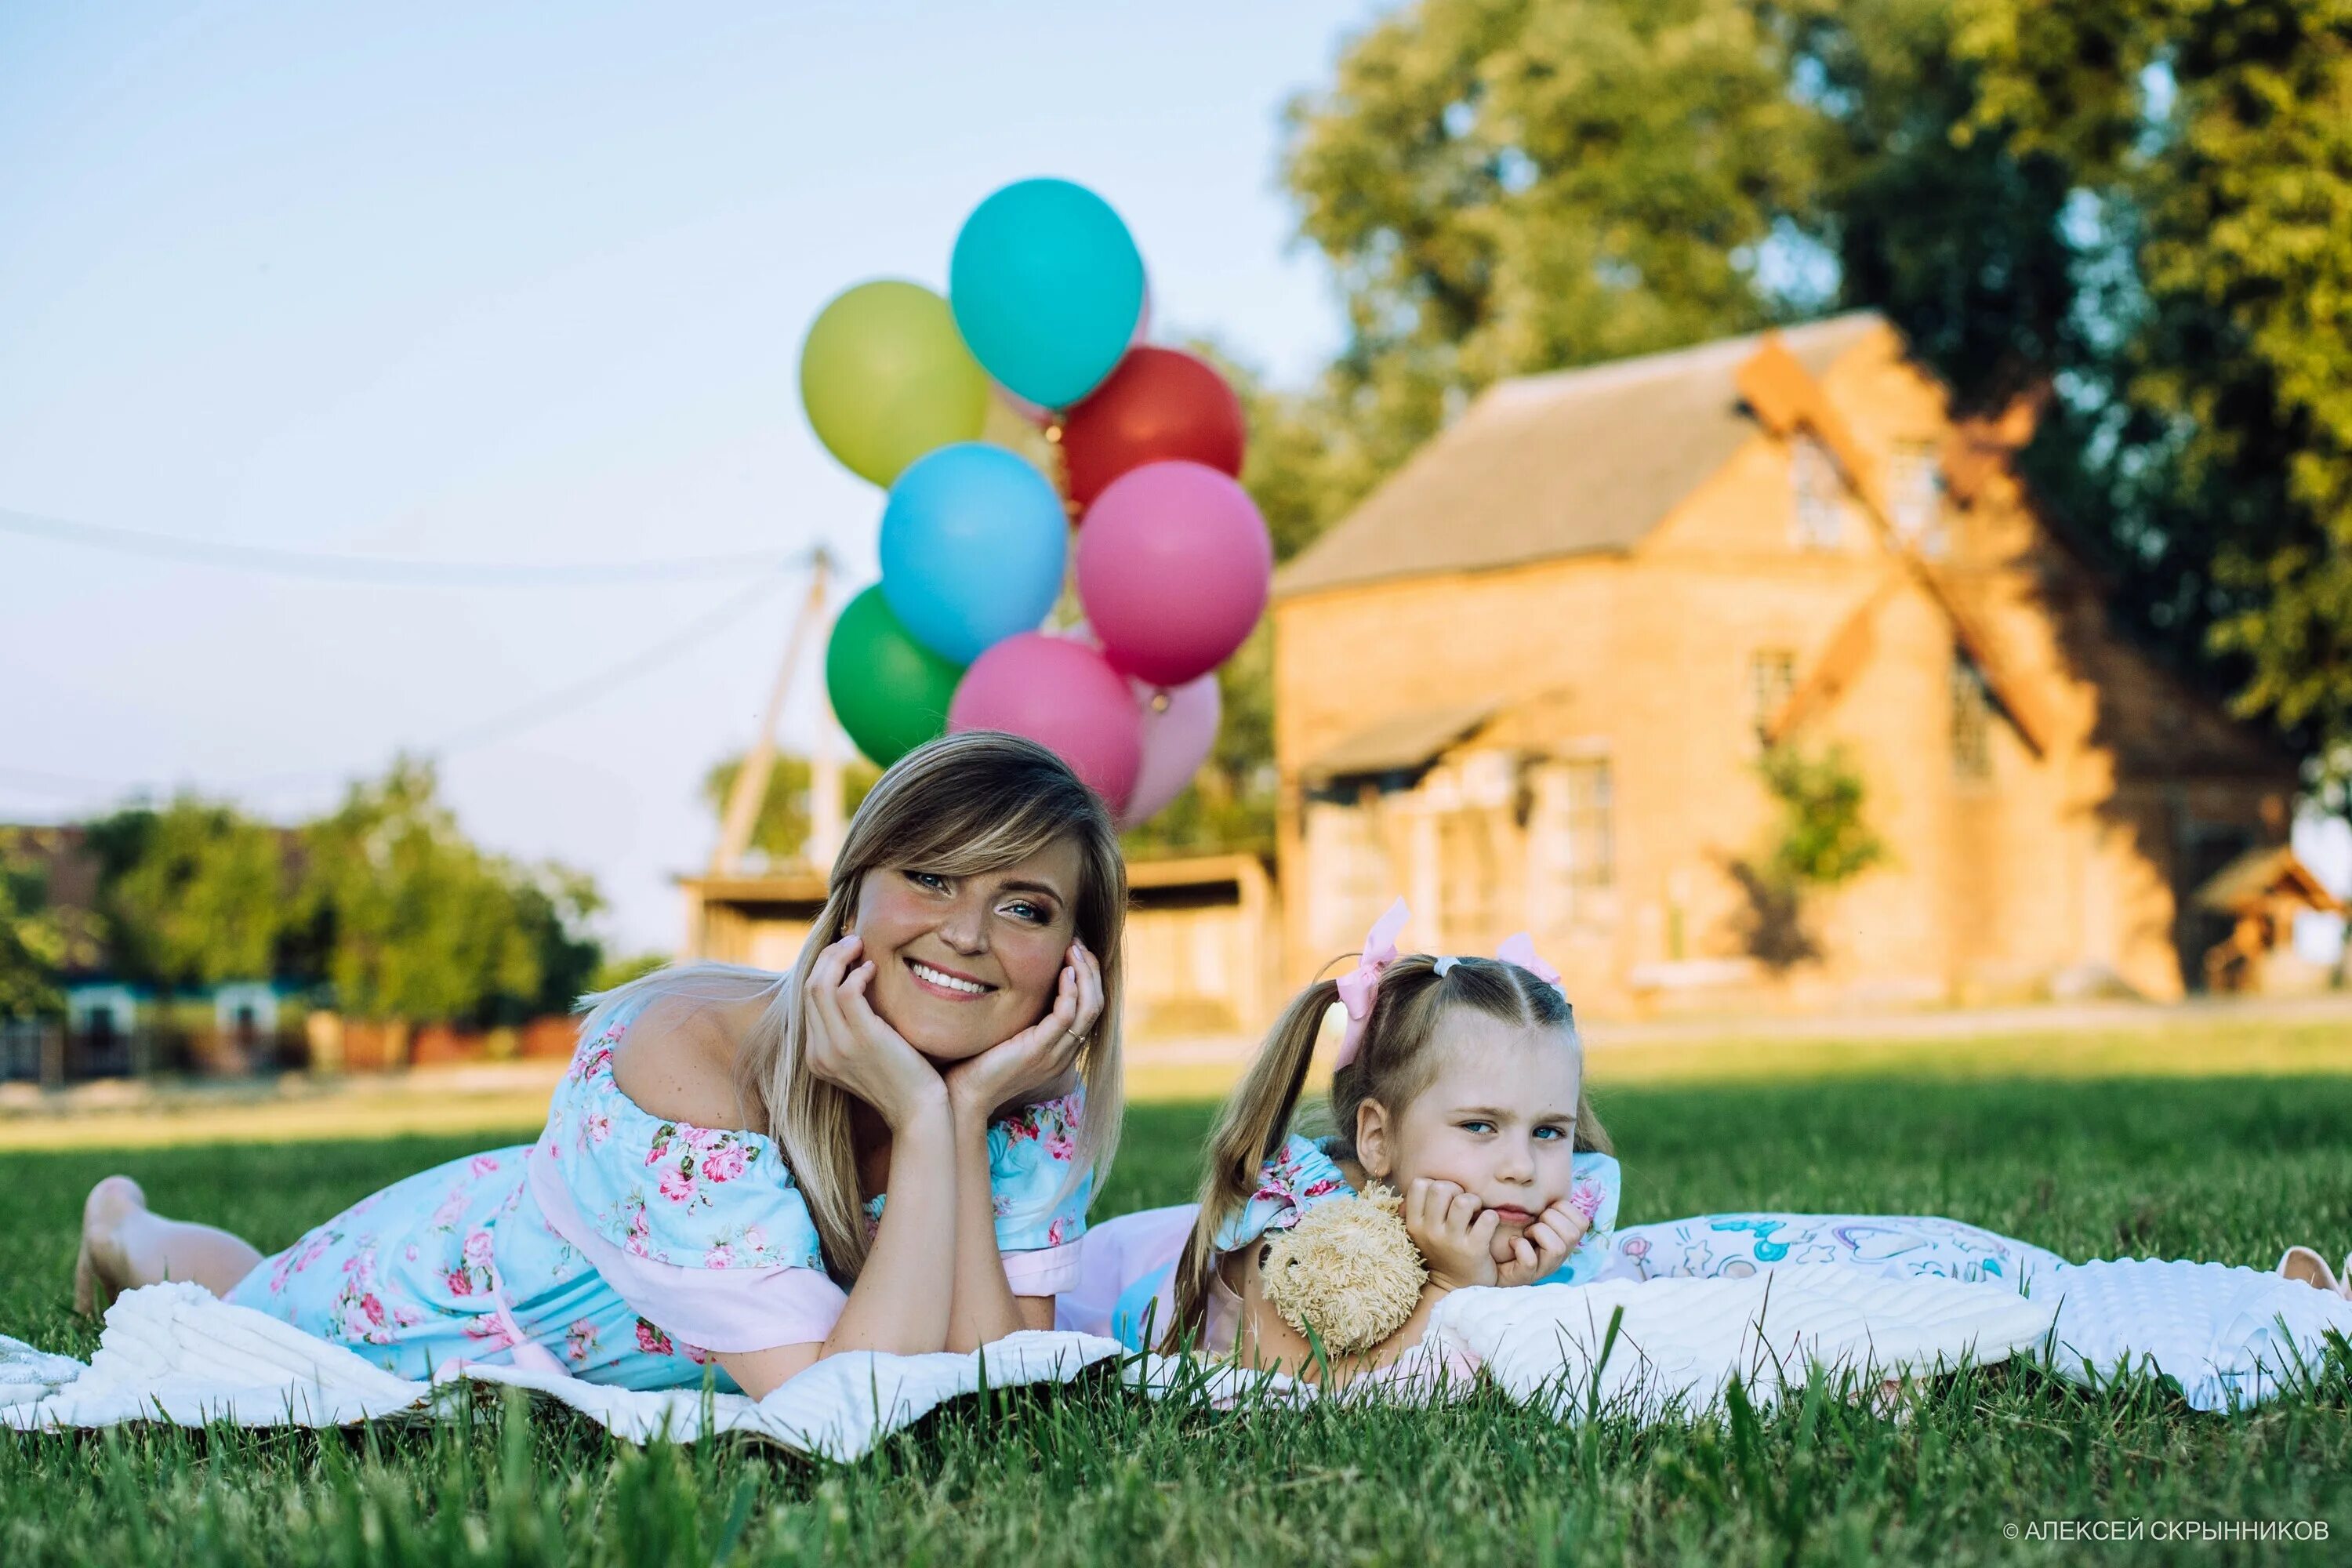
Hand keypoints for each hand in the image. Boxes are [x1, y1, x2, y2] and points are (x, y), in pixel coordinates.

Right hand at [801, 935, 946, 1130]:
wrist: (919, 1112)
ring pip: (820, 985)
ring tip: (861, 947)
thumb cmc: (902, 1079)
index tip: (845, 954)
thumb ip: (852, 1029)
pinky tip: (874, 969)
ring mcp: (837, 1047)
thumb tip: (852, 988)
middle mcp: (819, 1052)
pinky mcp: (862, 1039)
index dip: (824, 969)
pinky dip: (858, 973)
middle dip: (829, 956)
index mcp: (816, 1056)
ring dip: (840, 957)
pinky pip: (846, 992)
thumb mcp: (866, 1055)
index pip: (807, 1000)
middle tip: (853, 942)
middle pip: (809, 987)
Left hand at [943, 940, 1102, 1118]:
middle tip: (1077, 944)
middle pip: (1096, 1005)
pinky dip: (1070, 990)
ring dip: (1085, 974)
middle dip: (1091, 971)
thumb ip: (1020, 1016)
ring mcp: (1054, 1054)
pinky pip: (1067, 1015)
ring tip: (1074, 950)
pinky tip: (1063, 971)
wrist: (962, 1097)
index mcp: (1060, 1050)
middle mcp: (1064, 1053)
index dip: (1089, 978)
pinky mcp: (1039, 1050)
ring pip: (1090, 1008)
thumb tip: (1015, 982)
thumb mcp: (1006, 1036)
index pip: (1090, 1009)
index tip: (1074, 952)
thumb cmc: (976, 1065)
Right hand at [1403, 1179, 1498, 1291]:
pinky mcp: (1474, 1250)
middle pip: (1441, 1188)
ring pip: (1463, 1201)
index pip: (1419, 1185)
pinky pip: (1487, 1219)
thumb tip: (1427, 1183)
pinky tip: (1488, 1225)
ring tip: (1476, 1212)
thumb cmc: (1441, 1251)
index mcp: (1414, 1225)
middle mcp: (1430, 1232)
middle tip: (1462, 1205)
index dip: (1435, 1185)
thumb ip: (1422, 1208)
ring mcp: (1451, 1242)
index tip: (1444, 1199)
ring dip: (1474, 1201)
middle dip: (1456, 1190)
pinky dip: (1491, 1218)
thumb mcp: (1422, 1232)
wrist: (1455, 1289)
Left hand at [1492, 1199, 1590, 1286]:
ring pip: (1557, 1248)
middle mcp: (1560, 1255)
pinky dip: (1520, 1246)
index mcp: (1565, 1239)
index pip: (1582, 1222)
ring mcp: (1544, 1268)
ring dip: (1538, 1232)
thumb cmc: (1512, 1227)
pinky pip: (1530, 1261)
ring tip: (1526, 1232)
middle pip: (1573, 1234)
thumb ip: (1544, 1198)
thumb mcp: (1533, 1211)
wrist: (1489, 1258)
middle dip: (1550, 1219)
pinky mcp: (1525, 1277)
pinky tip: (1513, 1242)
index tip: (1545, 1210)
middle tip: (1535, 1221)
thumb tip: (1545, 1172)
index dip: (1563, 1209)